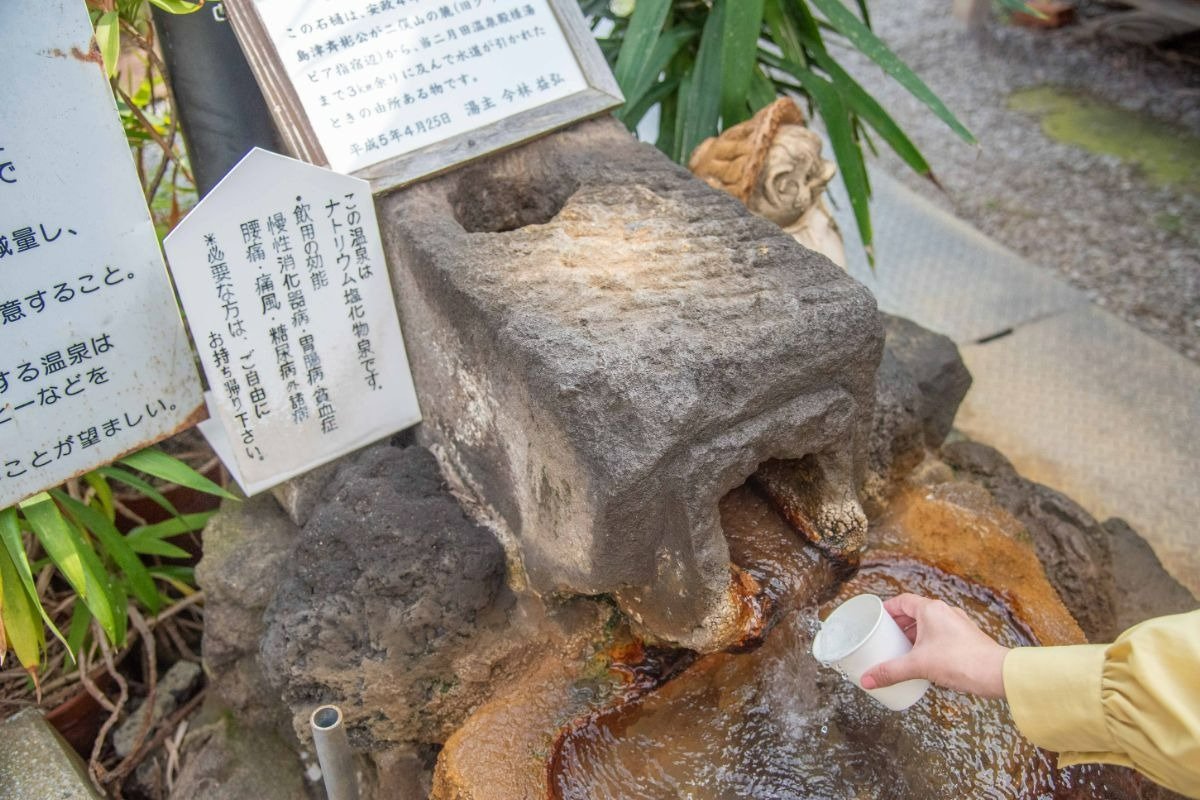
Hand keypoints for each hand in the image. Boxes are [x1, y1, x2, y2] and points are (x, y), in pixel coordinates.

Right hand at [860, 593, 1009, 698]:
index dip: (887, 609)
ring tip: (902, 650)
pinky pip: (941, 635)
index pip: (902, 601)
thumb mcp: (919, 666)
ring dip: (914, 635)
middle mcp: (945, 612)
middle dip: (899, 625)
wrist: (997, 673)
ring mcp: (958, 625)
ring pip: (929, 624)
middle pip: (915, 612)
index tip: (877, 619)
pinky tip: (925, 659)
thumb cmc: (961, 661)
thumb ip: (891, 672)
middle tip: (885, 637)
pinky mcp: (967, 638)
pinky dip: (929, 643)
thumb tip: (867, 680)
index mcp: (931, 610)